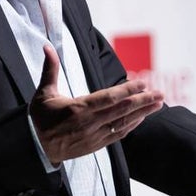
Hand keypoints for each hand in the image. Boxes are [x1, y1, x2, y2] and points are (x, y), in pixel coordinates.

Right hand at [29, 45, 163, 164]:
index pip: (108, 98)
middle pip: (121, 110)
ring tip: (158, 105)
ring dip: (142, 113)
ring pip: (123, 123)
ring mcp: (94, 136)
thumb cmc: (39, 119)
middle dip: (143, 101)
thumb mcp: (43, 93)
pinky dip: (131, 126)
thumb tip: (47, 47)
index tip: (142, 83)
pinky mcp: (95, 145)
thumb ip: (50, 69)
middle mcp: (89, 123)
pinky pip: (117, 135)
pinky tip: (141, 118)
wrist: (34, 148)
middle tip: (160, 94)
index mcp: (77, 108)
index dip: (127, 91)